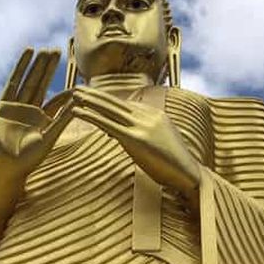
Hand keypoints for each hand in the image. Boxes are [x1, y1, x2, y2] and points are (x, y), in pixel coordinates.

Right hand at [0, 48, 71, 181]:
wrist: (3, 166)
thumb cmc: (27, 159)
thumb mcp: (48, 138)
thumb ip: (62, 121)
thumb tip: (79, 106)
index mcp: (43, 122)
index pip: (57, 101)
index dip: (66, 92)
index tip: (77, 80)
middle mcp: (30, 112)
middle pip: (42, 85)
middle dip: (49, 69)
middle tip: (58, 51)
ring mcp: (17, 106)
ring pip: (30, 80)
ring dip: (38, 65)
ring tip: (45, 50)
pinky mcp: (4, 104)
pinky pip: (14, 81)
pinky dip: (21, 67)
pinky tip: (28, 53)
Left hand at [72, 87, 200, 199]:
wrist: (189, 174)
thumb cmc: (174, 165)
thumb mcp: (160, 142)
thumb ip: (144, 134)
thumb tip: (126, 136)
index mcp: (155, 115)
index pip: (126, 105)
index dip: (107, 103)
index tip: (92, 98)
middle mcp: (148, 116)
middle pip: (116, 102)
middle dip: (96, 95)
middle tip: (78, 88)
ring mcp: (142, 127)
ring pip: (110, 110)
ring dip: (90, 101)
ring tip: (74, 94)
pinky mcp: (136, 139)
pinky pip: (108, 125)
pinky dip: (91, 116)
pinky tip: (78, 111)